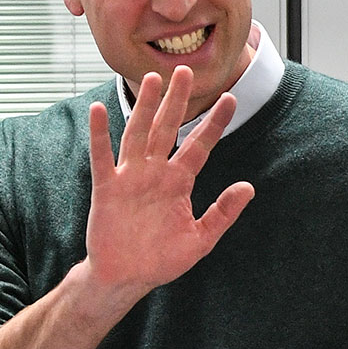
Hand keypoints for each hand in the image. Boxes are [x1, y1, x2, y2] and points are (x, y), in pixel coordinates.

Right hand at [83, 65, 253, 303]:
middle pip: (168, 129)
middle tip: (185, 70)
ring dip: (144, 107)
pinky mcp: (107, 188)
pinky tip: (99, 109)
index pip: (200, 146)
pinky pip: (103, 157)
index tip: (230, 98)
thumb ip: (223, 213)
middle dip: (177, 100)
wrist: (126, 278)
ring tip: (151, 78)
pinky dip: (100, 134)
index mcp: (179, 182)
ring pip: (138, 134)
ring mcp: (131, 177)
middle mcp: (156, 173)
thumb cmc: (162, 260)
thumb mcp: (201, 239)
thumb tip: (248, 187)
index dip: (214, 123)